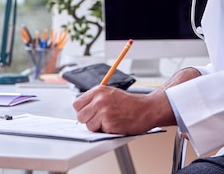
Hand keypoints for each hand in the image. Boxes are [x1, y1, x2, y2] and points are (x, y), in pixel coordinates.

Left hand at [72, 68, 200, 134]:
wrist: (147, 109)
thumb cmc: (130, 103)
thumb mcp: (110, 94)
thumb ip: (95, 99)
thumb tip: (82, 109)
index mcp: (98, 91)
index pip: (77, 103)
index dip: (82, 110)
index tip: (89, 113)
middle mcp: (99, 100)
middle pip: (80, 116)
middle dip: (88, 120)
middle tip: (100, 119)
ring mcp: (104, 111)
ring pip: (88, 125)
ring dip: (97, 127)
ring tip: (109, 121)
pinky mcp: (109, 123)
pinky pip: (99, 131)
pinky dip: (106, 131)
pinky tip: (115, 124)